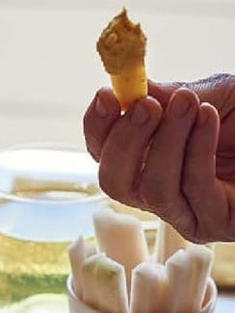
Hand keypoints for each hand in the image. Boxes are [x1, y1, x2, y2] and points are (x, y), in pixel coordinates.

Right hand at [83, 74, 234, 242]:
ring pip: (150, 189)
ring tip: (192, 105)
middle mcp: (159, 192)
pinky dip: (196, 151)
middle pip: (114, 181)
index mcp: (149, 161)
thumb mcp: (213, 94)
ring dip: (167, 143)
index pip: (104, 152)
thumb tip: (125, 89)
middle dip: (125, 142)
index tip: (105, 95)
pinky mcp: (214, 223)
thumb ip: (168, 94)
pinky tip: (209, 119)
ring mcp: (185, 213)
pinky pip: (192, 190)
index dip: (98, 127)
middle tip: (147, 106)